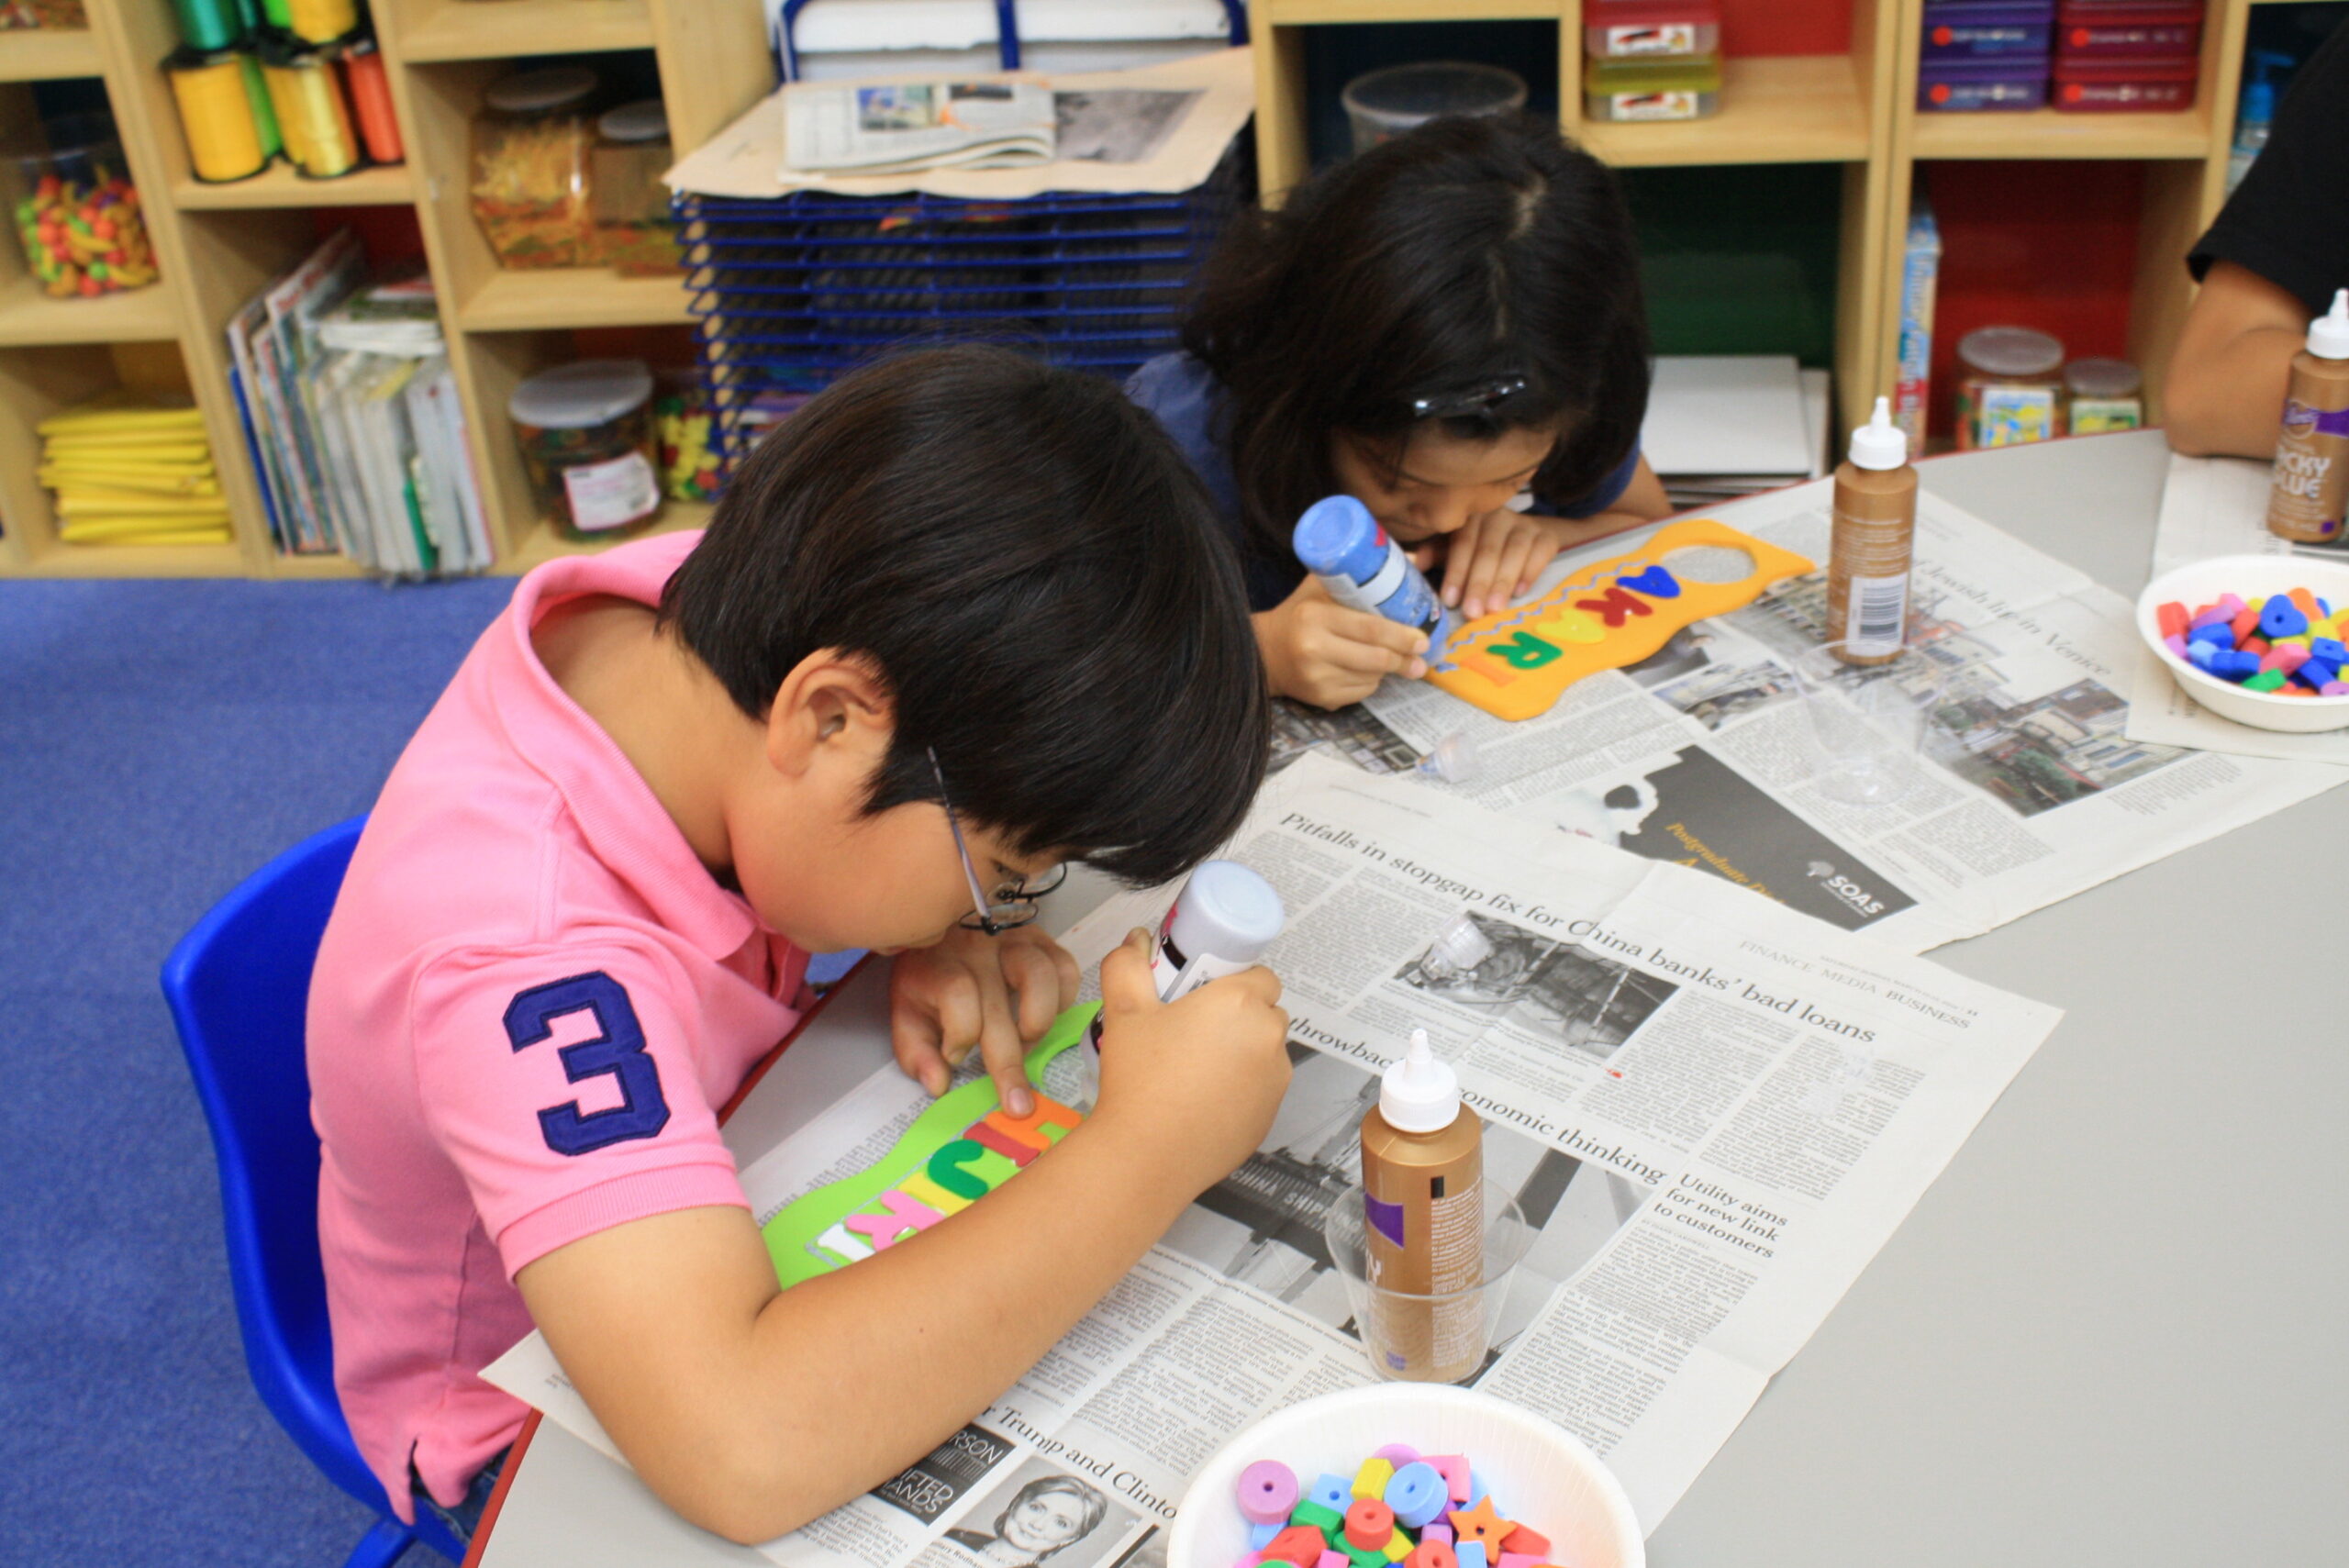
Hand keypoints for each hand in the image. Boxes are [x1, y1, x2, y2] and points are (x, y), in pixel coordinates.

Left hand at [888, 924, 1079, 1116]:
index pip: (957, 998)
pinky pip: (1063, 967)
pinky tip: (1046, 1013)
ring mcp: (1012, 941)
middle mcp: (977, 951)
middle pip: (997, 1007)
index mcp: (939, 968)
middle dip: (1009, 1064)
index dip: (960, 1036)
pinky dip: (1063, 996)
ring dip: (1039, 1021)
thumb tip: (939, 1085)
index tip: (955, 1056)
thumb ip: (916, 1051)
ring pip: (1039, 976)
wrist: (940, 921)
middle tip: (1017, 1103)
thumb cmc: (927, 974)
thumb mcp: (906, 1011)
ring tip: (1027, 1042)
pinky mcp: (1040, 938)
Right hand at [1089, 928, 1290, 1192]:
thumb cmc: (1138, 1079)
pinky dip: (1244, 1088)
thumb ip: (1127, 966)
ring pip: (1267, 1052)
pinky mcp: (1271, 1116)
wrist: (1146, 1155)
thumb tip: (1136, 940)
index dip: (1237, 982)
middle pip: (1267, 1012)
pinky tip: (1206, 1100)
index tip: (1207, 996)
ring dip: (1245, 1052)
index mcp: (1240, 1002)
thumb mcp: (1124, 1012)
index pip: (1262, 976)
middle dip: (1241, 1016)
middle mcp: (1269, 1037)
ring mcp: (1276, 1080)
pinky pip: (1264, 1089)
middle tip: (1197, 1030)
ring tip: (1198, 1068)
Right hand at [1256, 575, 1429, 709]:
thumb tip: (1414, 561)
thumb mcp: (1322, 585)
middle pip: (1376, 658)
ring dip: (1388, 669)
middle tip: (1422, 657)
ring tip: (1391, 659)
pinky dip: (1371, 681)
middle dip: (1404, 658)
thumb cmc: (1299, 613)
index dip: (1401, 636)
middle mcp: (1313, 649)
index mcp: (1315, 616)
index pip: (1369, 628)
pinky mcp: (1320, 699)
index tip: (1423, 639)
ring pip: (1372, 677)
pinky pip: (1362, 692)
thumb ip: (1361, 574)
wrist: (1264, 652)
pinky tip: (1364, 670)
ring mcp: (1317, 678)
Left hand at [1436, 508, 1575, 618]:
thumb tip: (1417, 565)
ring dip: (1503, 582)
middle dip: (1479, 583)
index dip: (1456, 572)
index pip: (1462, 543)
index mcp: (1471, 517)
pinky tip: (1520, 593)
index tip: (1449, 600)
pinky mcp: (1546, 536)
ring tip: (1494, 608)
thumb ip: (1436, 553)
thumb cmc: (1478, 545)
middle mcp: (1498, 516)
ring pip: (1514, 551)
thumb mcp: (1453, 546)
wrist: (1522, 535)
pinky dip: (1530, 572)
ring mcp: (1525, 525)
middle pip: (1488, 550)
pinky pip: (1541, 552)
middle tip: (1472, 612)